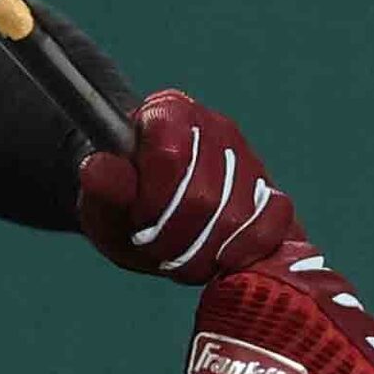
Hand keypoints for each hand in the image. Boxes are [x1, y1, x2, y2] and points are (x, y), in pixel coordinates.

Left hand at [78, 89, 294, 283]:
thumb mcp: (100, 199)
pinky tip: (218, 259)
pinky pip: (276, 219)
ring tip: (178, 257)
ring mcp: (249, 158)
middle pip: (205, 196)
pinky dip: (246, 250)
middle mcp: (215, 127)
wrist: (146, 216)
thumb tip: (97, 167)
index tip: (137, 223)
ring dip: (203, 252)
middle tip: (155, 248)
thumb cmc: (122, 203)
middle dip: (175, 237)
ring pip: (239, 215)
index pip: (170, 156)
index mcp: (168, 113)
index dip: (153, 202)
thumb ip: (102, 186)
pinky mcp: (273, 191)